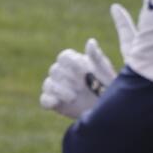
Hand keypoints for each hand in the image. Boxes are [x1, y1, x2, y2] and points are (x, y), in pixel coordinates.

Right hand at [39, 4, 136, 119]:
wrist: (107, 110)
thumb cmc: (107, 86)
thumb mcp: (104, 72)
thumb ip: (96, 58)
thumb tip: (90, 42)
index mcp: (73, 62)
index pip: (63, 57)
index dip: (71, 63)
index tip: (83, 71)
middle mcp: (62, 73)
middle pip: (55, 70)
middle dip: (67, 78)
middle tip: (81, 86)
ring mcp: (57, 88)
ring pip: (48, 84)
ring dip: (59, 90)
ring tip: (73, 97)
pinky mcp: (54, 102)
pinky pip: (44, 99)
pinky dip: (48, 100)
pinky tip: (57, 103)